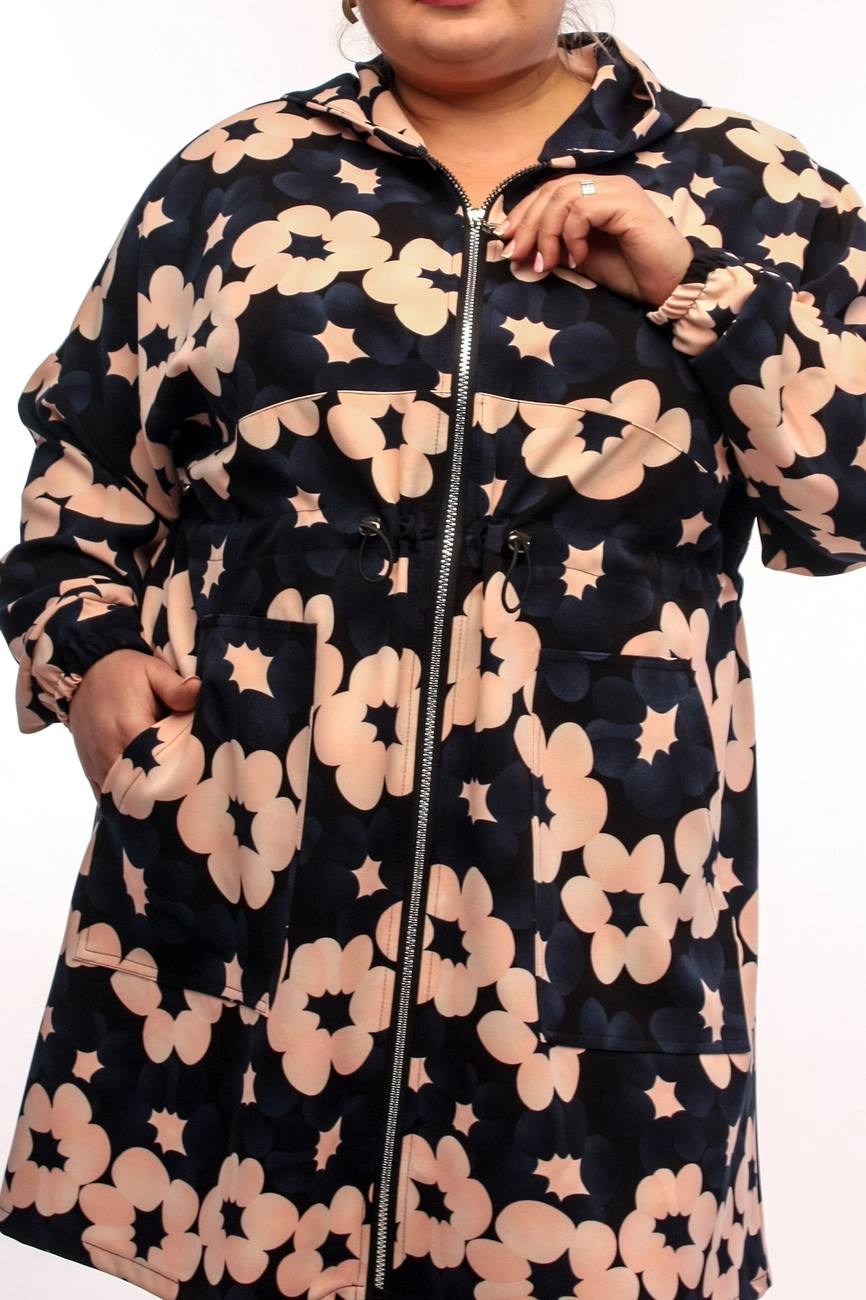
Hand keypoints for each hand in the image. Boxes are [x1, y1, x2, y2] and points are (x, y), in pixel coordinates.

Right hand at [68, 649, 200, 796]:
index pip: (157, 762)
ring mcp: (97, 762)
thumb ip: (176, 687)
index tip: (197, 776)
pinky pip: (106, 796)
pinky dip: (124, 802)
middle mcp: (110, 749)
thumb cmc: (124, 672)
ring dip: (144, 799)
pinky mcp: (90, 768)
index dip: (178, 773)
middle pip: (140, 786)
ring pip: (122, 796)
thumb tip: (200, 692)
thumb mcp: (153, 671)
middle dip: (163, 793)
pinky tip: (143, 804)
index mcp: (129, 727)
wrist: (84, 673)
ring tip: (168, 802)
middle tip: (187, 795)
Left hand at [495, 174, 692, 307]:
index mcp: (596, 194)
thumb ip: (556, 246)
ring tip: (547, 263)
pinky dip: (571, 235)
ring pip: (563, 197)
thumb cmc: (631, 274)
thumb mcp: (582, 259)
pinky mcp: (626, 203)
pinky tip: (578, 258)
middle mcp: (606, 185)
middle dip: (527, 223)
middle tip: (516, 254)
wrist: (668, 287)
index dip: (523, 213)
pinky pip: (583, 209)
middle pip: (553, 190)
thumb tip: (519, 247)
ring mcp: (617, 190)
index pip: (551, 190)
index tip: (504, 240)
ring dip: (546, 232)